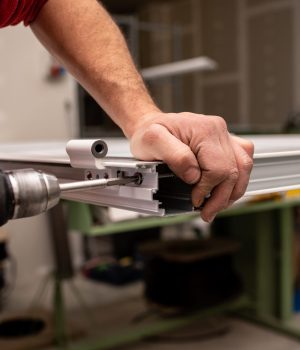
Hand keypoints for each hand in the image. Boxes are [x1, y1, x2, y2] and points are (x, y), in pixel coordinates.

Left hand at [129, 112, 253, 221]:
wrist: (149, 125)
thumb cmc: (149, 133)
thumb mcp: (152, 141)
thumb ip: (175, 157)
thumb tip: (194, 176)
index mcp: (205, 130)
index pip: (219, 169)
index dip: (207, 190)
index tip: (194, 200)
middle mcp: (218, 131)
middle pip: (235, 171)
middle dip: (221, 198)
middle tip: (207, 213)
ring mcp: (223, 136)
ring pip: (243, 168)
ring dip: (232, 192)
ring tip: (217, 206)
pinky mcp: (224, 143)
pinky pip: (242, 162)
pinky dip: (236, 180)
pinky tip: (224, 190)